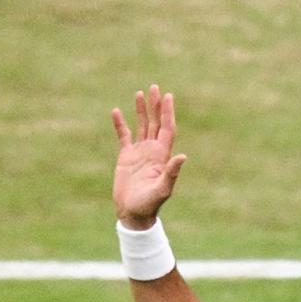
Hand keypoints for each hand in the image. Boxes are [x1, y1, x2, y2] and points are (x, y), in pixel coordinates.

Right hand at [111, 84, 185, 229]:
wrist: (133, 214)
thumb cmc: (149, 204)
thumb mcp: (162, 189)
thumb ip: (172, 173)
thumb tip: (183, 156)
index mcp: (162, 156)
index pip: (167, 128)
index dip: (168, 112)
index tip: (168, 96)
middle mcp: (152, 151)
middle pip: (156, 123)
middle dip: (156, 106)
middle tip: (155, 87)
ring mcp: (139, 153)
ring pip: (141, 126)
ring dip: (141, 110)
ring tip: (140, 93)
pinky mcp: (125, 157)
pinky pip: (123, 136)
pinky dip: (120, 124)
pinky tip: (117, 111)